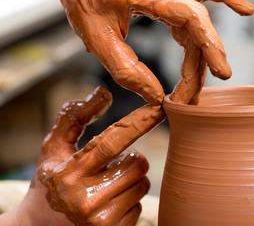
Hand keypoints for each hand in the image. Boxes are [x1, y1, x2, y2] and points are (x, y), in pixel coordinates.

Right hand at [3, 86, 164, 225]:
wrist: (42, 225)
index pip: (112, 142)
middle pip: (139, 163)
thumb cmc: (52, 180)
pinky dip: (130, 197)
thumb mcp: (54, 147)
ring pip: (143, 183)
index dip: (138, 123)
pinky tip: (110, 200)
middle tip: (113, 164)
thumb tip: (103, 93)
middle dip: (132, 157)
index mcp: (70, 174)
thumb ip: (74, 117)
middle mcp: (85, 200)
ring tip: (109, 182)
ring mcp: (102, 221)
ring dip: (132, 178)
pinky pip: (141, 204)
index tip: (159, 108)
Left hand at [53, 0, 253, 104]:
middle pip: (198, 30)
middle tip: (189, 98)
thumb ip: (126, 68)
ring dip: (208, 52)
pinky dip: (226, 0)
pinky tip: (244, 10)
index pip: (192, 19)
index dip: (210, 46)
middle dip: (198, 67)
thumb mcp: (97, 36)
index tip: (220, 72)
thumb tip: (154, 95)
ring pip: (201, 22)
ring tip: (216, 75)